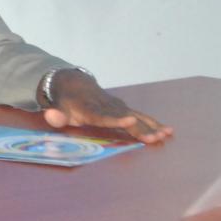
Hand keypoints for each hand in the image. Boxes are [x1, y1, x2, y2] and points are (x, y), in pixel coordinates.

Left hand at [41, 70, 173, 143]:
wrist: (74, 83)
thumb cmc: (65, 102)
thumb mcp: (56, 108)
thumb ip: (55, 116)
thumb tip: (51, 116)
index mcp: (89, 108)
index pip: (102, 116)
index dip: (115, 119)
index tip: (130, 120)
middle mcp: (106, 106)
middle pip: (124, 118)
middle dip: (140, 128)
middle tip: (154, 138)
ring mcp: (117, 105)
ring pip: (136, 116)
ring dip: (151, 126)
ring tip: (166, 134)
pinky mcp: (124, 107)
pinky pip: (140, 116)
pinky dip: (153, 123)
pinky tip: (168, 130)